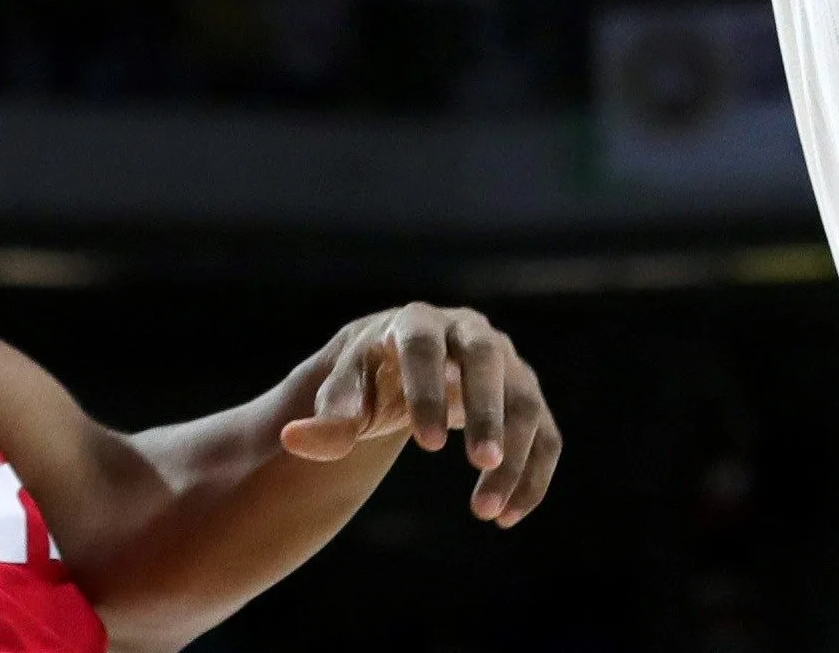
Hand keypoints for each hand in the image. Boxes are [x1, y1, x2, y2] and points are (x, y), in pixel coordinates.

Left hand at [279, 302, 561, 526]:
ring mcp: (505, 361)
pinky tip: (510, 516)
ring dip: (515, 457)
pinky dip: (534, 474)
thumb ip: (324, 417)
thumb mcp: (342, 393)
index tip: (425, 446)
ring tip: (485, 513)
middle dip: (487, 413)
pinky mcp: (525, 395)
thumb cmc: (366, 380)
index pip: (424, 346)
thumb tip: (294, 438)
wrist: (401, 369)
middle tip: (482, 464)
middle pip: (487, 362)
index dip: (428, 390)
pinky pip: (544, 433)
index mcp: (415, 322)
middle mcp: (468, 331)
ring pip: (524, 401)